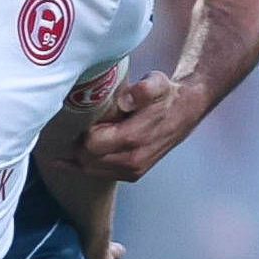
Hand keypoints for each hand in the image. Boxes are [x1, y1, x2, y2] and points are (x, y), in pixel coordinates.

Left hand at [73, 72, 205, 181]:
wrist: (186, 111)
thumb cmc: (165, 96)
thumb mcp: (157, 83)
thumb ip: (143, 90)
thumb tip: (126, 99)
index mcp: (134, 139)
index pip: (91, 145)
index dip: (82, 132)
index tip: (81, 119)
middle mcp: (132, 161)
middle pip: (87, 160)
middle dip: (76, 145)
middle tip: (73, 128)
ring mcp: (132, 171)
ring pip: (90, 170)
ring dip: (79, 157)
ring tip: (72, 140)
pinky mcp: (133, 174)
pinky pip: (100, 175)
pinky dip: (87, 165)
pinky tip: (78, 154)